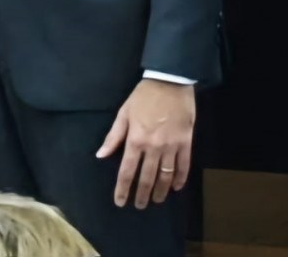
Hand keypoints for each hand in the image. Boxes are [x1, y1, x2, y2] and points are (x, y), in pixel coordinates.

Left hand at [96, 79, 195, 208]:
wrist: (170, 82)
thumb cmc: (143, 96)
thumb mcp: (124, 113)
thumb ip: (113, 136)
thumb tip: (101, 155)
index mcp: (135, 140)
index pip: (127, 171)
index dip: (123, 188)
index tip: (120, 202)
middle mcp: (153, 147)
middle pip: (147, 178)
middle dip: (142, 194)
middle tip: (139, 206)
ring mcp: (171, 146)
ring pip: (166, 176)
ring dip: (160, 191)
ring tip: (156, 200)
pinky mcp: (186, 143)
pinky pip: (183, 166)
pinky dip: (180, 179)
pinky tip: (176, 187)